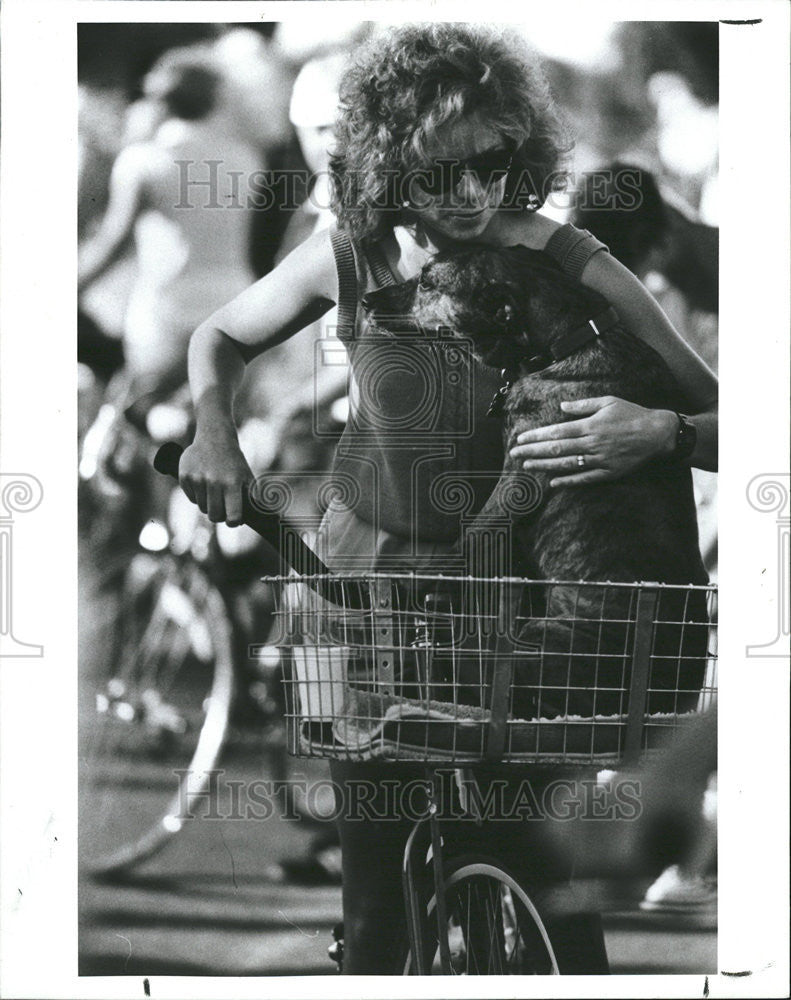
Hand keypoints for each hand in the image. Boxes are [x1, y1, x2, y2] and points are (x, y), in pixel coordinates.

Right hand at [178, 429, 253, 525]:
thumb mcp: (247, 477)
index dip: (233, 522)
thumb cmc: (234, 461)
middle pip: (215, 516)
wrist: (215, 438)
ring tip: (214, 490)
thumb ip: (253, 498)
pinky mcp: (184, 476)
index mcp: (232, 483)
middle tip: (223, 507)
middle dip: (220, 515)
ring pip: (202, 508)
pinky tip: (203, 482)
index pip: (233, 516)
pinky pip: (191, 498)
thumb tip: (260, 517)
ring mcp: (197, 479)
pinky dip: (197, 495)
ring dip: (209, 504)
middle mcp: (214, 482)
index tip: (233, 520)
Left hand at [509, 396, 676, 486]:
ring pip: (566, 464)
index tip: (520, 438)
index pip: (556, 432)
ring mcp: (600, 459)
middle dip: (532, 451)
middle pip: (556, 449)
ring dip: (544, 466)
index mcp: (590, 425)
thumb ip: (583, 406)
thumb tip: (562, 407)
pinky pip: (585, 479)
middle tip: (514, 453)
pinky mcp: (608, 472)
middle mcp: (592, 443)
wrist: (658, 434)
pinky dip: (568, 481)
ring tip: (526, 466)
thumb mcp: (608, 401)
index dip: (536, 436)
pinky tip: (552, 483)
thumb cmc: (632, 414)